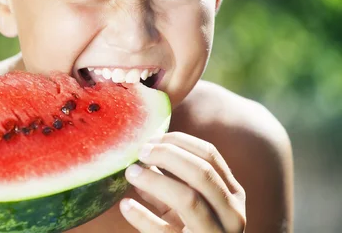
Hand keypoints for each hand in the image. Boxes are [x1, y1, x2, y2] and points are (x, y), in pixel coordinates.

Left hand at [120, 132, 245, 231]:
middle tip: (139, 152)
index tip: (151, 137)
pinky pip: (166, 232)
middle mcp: (232, 214)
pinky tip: (125, 206)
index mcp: (233, 193)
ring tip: (130, 173)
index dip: (178, 141)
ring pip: (189, 199)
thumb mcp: (189, 203)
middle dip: (167, 156)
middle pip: (201, 172)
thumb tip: (143, 152)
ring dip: (155, 181)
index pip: (209, 155)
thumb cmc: (192, 229)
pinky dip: (143, 217)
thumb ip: (171, 178)